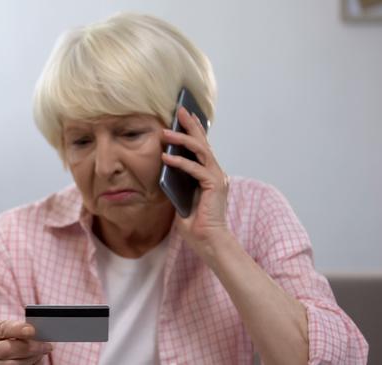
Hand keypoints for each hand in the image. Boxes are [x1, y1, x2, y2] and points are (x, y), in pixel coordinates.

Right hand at [0, 320, 52, 363]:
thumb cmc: (8, 338)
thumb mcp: (11, 330)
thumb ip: (21, 329)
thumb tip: (38, 333)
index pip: (2, 328)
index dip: (17, 329)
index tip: (32, 330)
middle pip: (8, 349)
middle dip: (30, 347)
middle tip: (46, 346)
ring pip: (13, 364)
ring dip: (32, 358)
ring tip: (41, 353)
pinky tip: (35, 360)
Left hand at [161, 107, 230, 260]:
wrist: (208, 242)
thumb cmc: (195, 224)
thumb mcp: (180, 198)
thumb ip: (176, 183)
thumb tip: (163, 166)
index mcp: (209, 175)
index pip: (201, 148)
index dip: (194, 131)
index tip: (184, 116)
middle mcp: (216, 173)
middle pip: (203, 143)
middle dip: (191, 125)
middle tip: (180, 110)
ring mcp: (217, 178)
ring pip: (201, 151)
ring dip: (182, 139)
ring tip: (165, 132)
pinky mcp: (214, 186)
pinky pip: (195, 169)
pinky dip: (180, 162)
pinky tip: (166, 157)